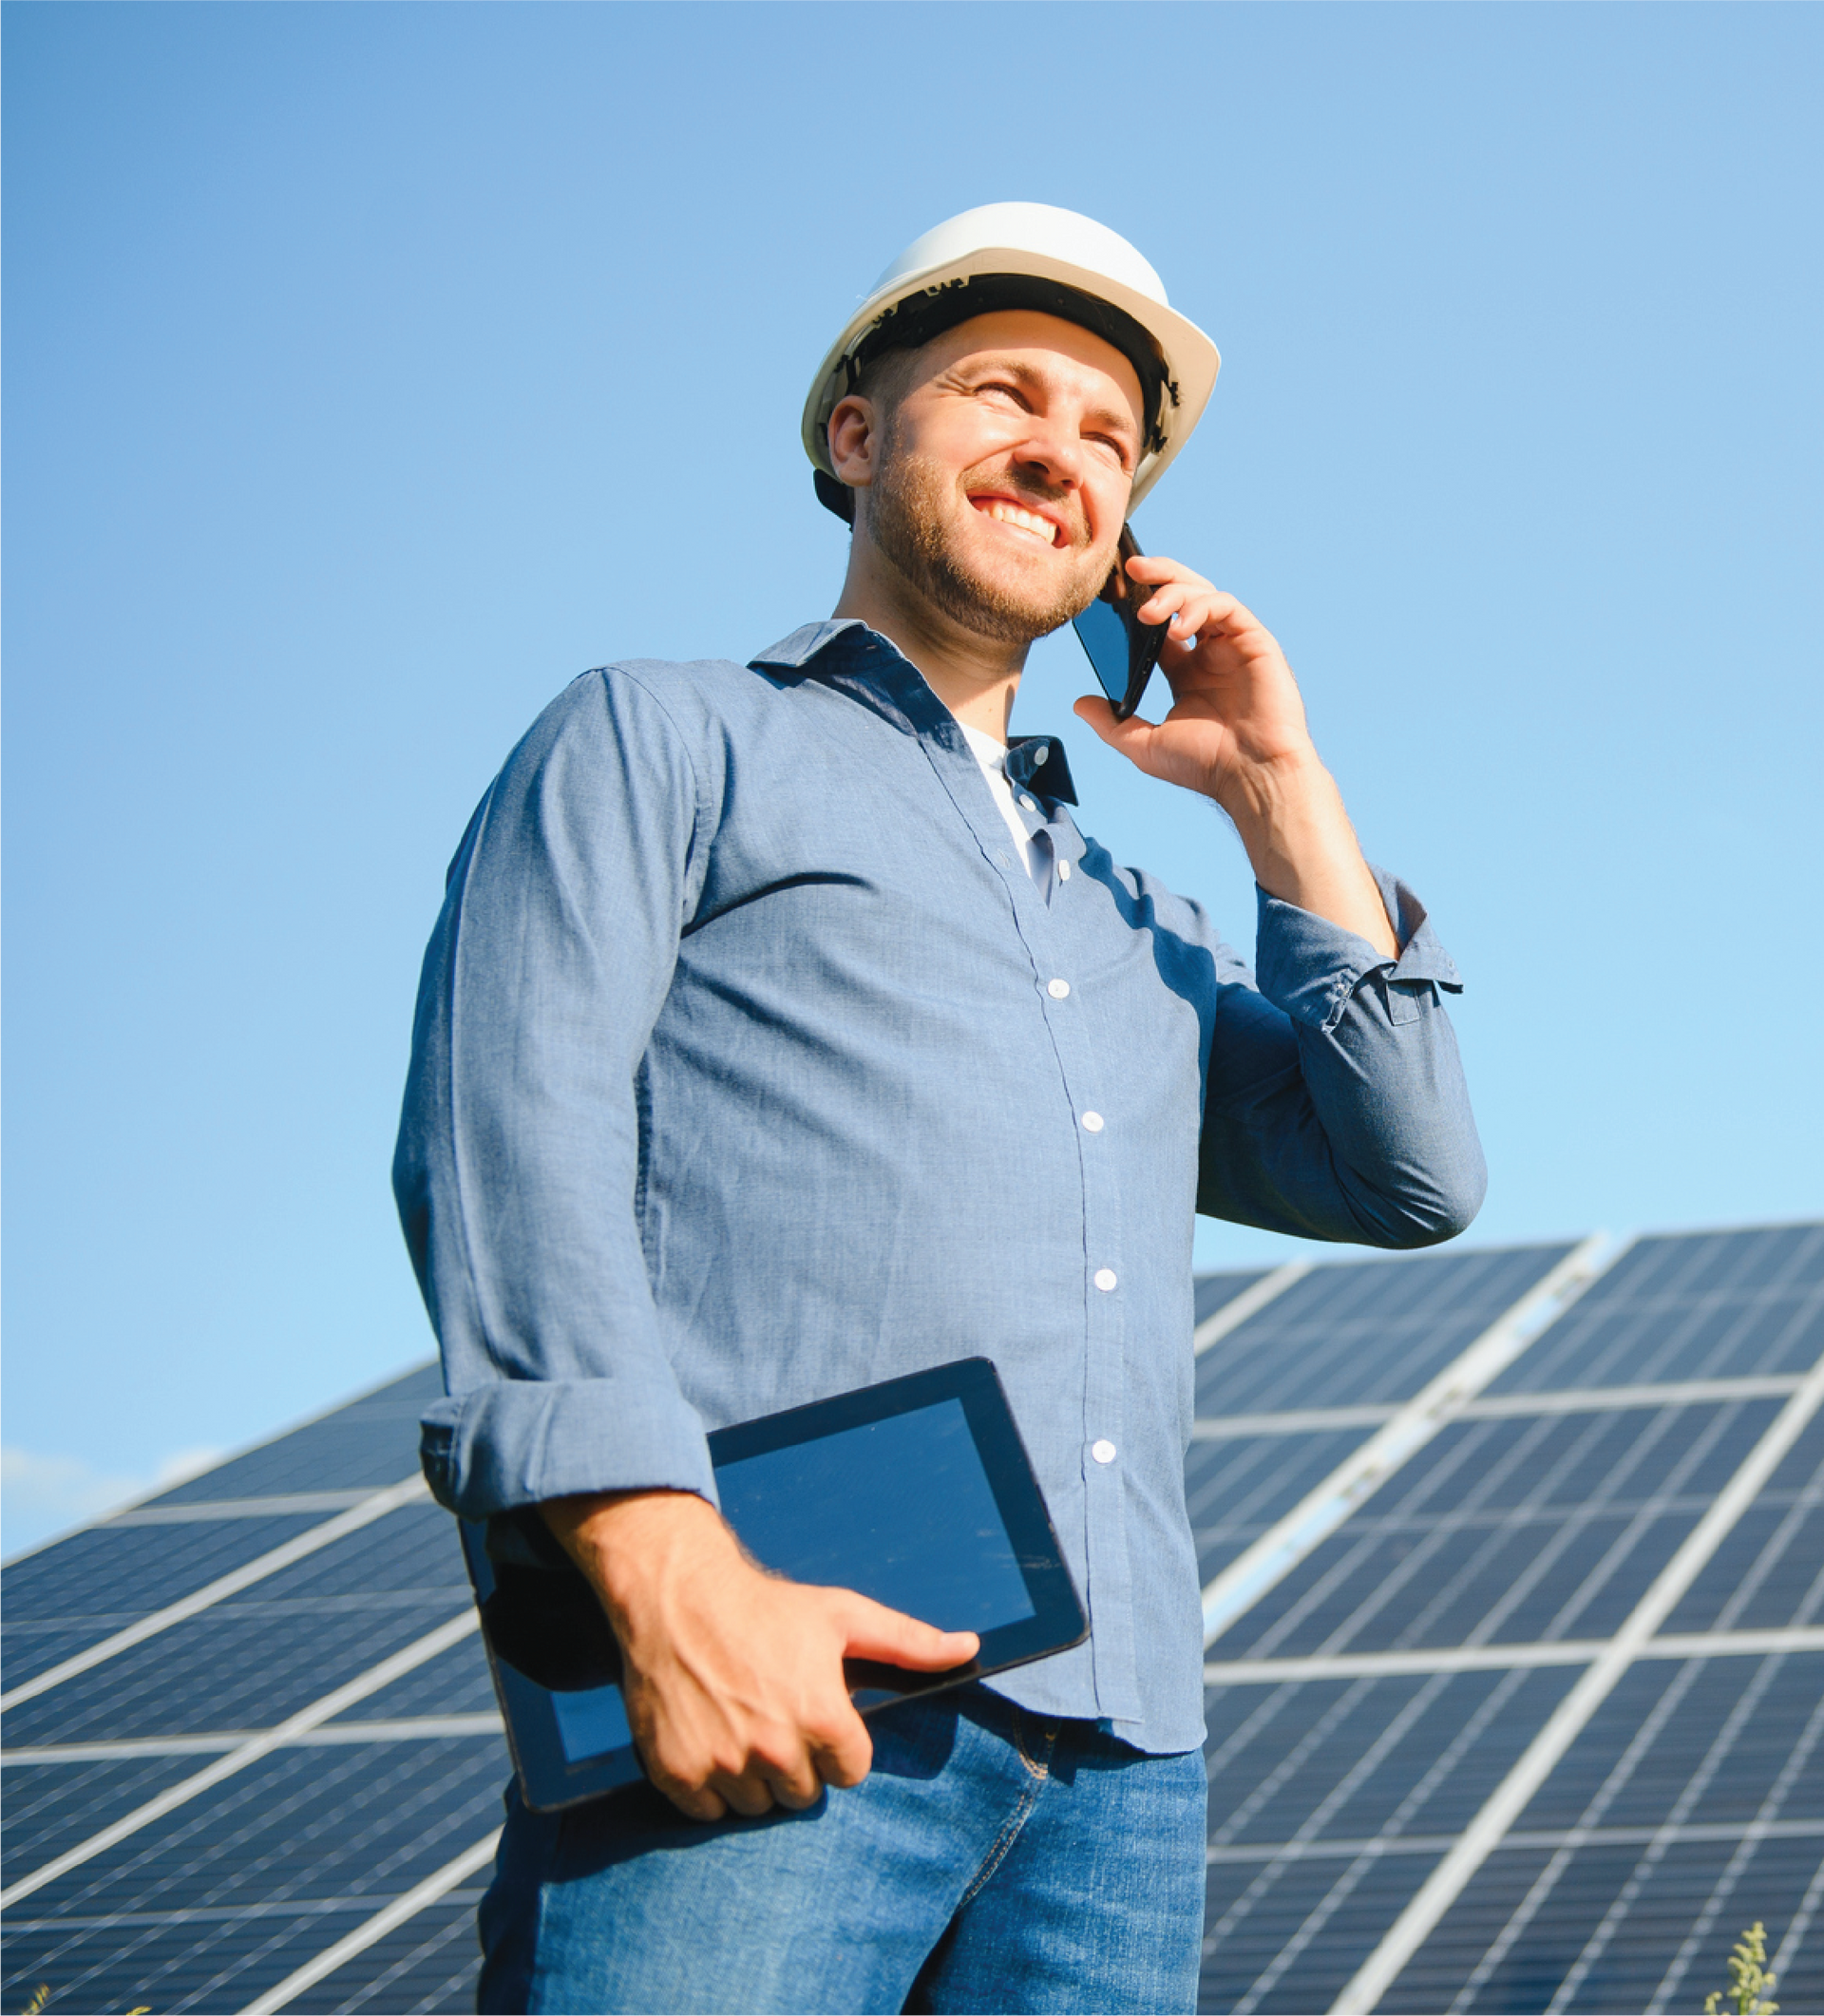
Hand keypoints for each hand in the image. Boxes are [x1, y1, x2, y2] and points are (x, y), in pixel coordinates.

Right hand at [540, 1490, 977, 1822]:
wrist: (677, 1597)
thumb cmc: (765, 1607)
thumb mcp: (842, 1615)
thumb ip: (909, 1640)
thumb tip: (970, 1647)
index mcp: (822, 1717)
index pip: (850, 1771)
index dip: (836, 1741)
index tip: (813, 1710)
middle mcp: (775, 1750)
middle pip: (804, 1794)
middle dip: (796, 1760)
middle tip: (773, 1712)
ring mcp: (723, 1766)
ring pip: (757, 1806)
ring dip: (753, 1777)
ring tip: (741, 1723)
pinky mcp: (678, 1775)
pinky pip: (708, 1812)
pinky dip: (708, 1786)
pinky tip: (708, 1738)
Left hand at [1071, 554, 1315, 817]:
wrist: (1251, 776)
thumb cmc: (1205, 766)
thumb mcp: (1144, 745)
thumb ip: (1111, 723)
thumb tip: (1078, 704)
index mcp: (1187, 672)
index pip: (1159, 625)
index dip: (1135, 605)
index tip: (1109, 595)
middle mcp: (1211, 653)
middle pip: (1183, 597)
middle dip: (1157, 576)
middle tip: (1129, 568)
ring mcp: (1234, 645)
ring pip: (1203, 593)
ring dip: (1172, 592)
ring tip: (1146, 612)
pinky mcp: (1255, 641)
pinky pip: (1226, 606)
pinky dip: (1199, 607)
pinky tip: (1177, 629)